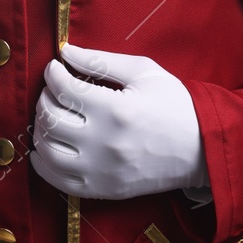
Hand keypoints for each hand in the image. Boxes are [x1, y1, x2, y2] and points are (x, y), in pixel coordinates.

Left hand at [30, 42, 208, 200]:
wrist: (202, 149)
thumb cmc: (174, 105)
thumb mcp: (143, 72)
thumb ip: (101, 60)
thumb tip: (66, 52)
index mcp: (116, 110)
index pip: (64, 89)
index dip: (53, 73)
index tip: (56, 66)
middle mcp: (104, 144)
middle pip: (51, 118)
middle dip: (44, 97)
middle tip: (54, 89)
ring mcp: (102, 171)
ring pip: (48, 151)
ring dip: (41, 128)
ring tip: (52, 114)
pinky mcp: (103, 190)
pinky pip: (58, 181)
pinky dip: (43, 163)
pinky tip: (47, 147)